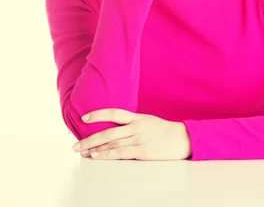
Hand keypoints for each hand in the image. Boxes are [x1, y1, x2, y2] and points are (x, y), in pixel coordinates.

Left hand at [72, 108, 191, 160]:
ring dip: (95, 148)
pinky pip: (121, 152)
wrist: (183, 138)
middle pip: (108, 131)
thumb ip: (134, 124)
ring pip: (112, 143)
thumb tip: (119, 130)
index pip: (114, 113)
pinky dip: (107, 154)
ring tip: (82, 153)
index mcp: (137, 118)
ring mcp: (138, 138)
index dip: (98, 114)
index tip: (84, 117)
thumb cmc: (166, 132)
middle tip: (75, 145)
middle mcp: (136, 126)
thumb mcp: (149, 122)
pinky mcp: (142, 151)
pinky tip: (98, 156)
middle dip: (89, 138)